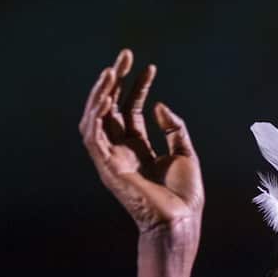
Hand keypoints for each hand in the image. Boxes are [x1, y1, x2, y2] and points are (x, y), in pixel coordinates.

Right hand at [79, 49, 203, 252]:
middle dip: (116, 81)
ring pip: (96, 118)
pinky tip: (106, 95)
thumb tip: (158, 104)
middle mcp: (122, 150)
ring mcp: (112, 158)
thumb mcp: (184, 152)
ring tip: (112, 70)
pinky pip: (93, 136)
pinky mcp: (106, 166)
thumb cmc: (184, 195)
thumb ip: (173, 128)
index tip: (149, 67)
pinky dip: (96, 114)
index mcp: (139, 148)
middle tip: (125, 56)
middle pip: (111, 109)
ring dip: (101, 93)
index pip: (131, 110)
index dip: (138, 88)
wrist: (180, 220)